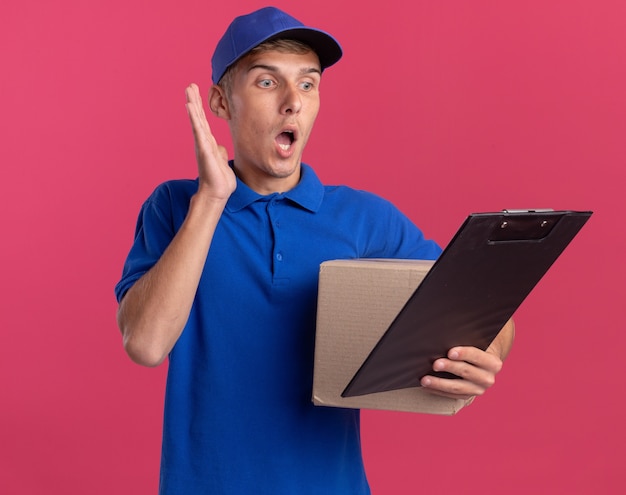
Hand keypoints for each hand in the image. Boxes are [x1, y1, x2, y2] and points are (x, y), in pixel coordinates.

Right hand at [185, 83, 235, 201]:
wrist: (217, 192)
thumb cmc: (219, 179)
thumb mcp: (220, 160)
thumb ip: (218, 151)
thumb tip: (218, 146)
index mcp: (208, 143)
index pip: (203, 121)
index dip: (199, 107)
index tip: (196, 93)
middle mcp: (203, 141)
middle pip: (198, 117)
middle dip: (194, 100)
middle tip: (190, 85)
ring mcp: (202, 144)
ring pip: (197, 120)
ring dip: (193, 104)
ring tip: (189, 90)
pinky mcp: (203, 148)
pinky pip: (198, 130)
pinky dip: (194, 117)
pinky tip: (190, 106)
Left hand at [420, 345, 503, 400]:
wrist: (484, 364)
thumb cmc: (476, 347)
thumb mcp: (477, 342)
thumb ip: (466, 338)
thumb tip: (446, 335)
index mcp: (492, 363)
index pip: (477, 356)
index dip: (463, 353)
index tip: (450, 352)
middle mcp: (487, 378)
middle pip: (466, 372)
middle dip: (449, 367)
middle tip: (435, 364)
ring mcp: (478, 390)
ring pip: (457, 387)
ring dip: (439, 383)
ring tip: (425, 380)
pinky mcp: (467, 396)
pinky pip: (451, 395)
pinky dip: (438, 390)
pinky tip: (427, 386)